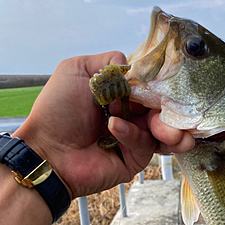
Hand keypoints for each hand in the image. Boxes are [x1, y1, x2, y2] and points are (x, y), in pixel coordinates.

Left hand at [15, 51, 193, 198]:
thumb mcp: (77, 70)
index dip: (164, 88)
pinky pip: (144, 146)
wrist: (46, 149)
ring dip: (168, 129)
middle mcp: (131, 118)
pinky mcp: (131, 161)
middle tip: (179, 111)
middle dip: (175, 112)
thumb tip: (132, 65)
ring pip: (163, 134)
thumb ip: (107, 62)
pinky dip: (132, 134)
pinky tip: (115, 127)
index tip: (172, 84)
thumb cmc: (57, 111)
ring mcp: (132, 141)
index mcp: (122, 97)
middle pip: (164, 113)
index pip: (153, 90)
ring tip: (167, 129)